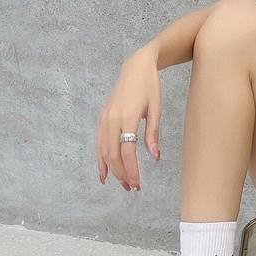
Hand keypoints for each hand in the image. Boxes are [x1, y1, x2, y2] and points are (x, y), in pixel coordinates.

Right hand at [95, 46, 162, 190]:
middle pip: (113, 154)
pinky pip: (98, 143)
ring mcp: (104, 118)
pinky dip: (100, 159)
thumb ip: (153, 133)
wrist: (136, 67)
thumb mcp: (156, 108)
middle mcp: (112, 119)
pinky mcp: (102, 118)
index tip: (138, 184)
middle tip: (132, 188)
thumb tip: (155, 157)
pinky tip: (104, 172)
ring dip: (111, 169)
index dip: (132, 170)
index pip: (128, 151)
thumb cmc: (150, 87)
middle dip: (122, 173)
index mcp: (128, 117)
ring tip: (121, 183)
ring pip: (103, 151)